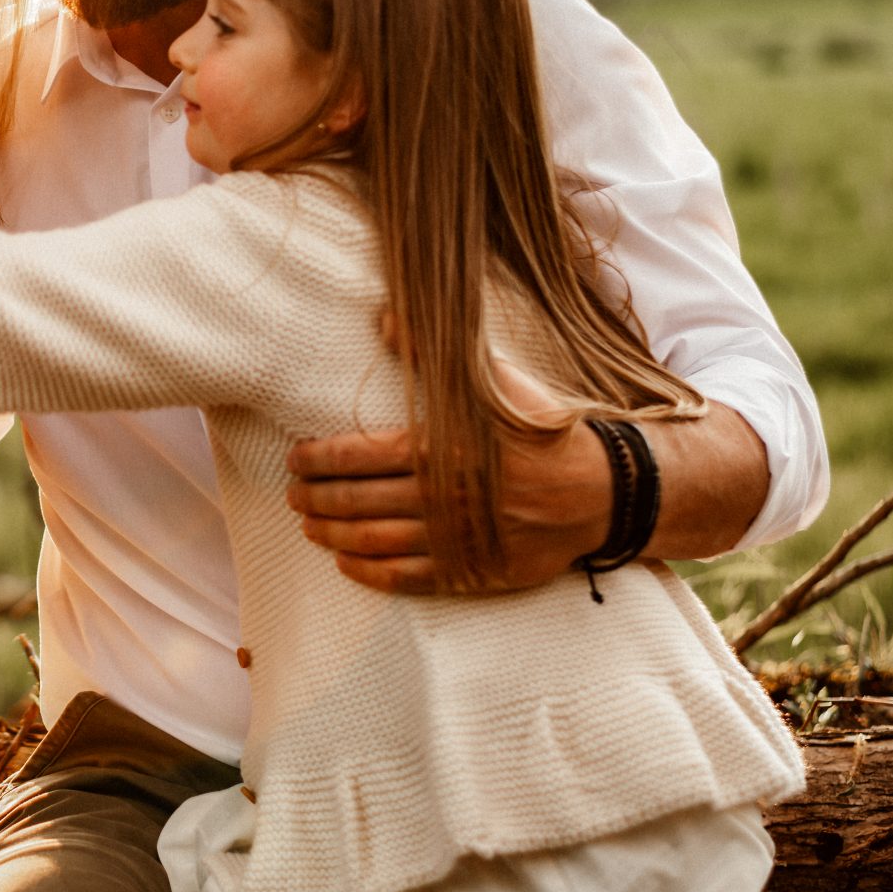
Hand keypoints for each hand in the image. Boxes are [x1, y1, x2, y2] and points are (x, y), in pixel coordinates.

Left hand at [284, 364, 607, 595]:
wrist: (601, 491)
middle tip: (291, 495)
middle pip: (359, 499)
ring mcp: (457, 539)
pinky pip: (409, 578)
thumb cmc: (541, 431)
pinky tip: (346, 563)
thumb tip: (386, 313)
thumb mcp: (494, 383)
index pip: (359, 454)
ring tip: (309, 526)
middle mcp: (444, 496)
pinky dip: (370, 572)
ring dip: (333, 534)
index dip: (318, 459)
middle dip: (316, 498)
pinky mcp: (473, 571)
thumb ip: (434, 353)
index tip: (295, 458)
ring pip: (376, 540)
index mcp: (443, 448)